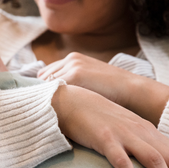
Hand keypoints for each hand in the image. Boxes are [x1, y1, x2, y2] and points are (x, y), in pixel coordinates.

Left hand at [39, 52, 168, 126]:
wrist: (131, 90)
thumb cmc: (112, 92)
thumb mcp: (91, 81)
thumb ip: (74, 83)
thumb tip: (57, 96)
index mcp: (73, 58)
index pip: (46, 73)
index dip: (42, 87)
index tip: (39, 100)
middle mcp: (70, 59)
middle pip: (42, 77)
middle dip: (39, 91)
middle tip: (37, 106)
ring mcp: (72, 66)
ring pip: (45, 83)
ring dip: (41, 95)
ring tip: (40, 109)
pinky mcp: (75, 74)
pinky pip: (52, 87)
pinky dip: (48, 97)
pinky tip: (47, 108)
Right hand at [51, 84, 168, 167]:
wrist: (69, 102)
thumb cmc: (93, 118)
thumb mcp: (121, 128)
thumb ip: (134, 142)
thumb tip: (145, 165)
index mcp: (145, 128)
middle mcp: (140, 130)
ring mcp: (123, 134)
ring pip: (155, 161)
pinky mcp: (105, 140)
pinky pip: (124, 163)